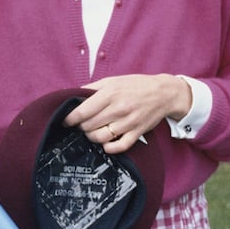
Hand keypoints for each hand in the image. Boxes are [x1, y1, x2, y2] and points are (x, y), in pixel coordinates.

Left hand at [63, 74, 191, 153]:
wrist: (163, 93)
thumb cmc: (136, 85)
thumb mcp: (112, 80)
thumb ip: (92, 88)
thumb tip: (73, 95)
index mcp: (109, 94)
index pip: (82, 111)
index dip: (70, 119)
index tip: (66, 121)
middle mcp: (118, 109)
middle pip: (89, 126)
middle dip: (81, 127)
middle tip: (81, 124)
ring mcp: (128, 123)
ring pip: (100, 138)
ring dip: (91, 137)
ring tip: (91, 132)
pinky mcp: (137, 133)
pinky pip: (119, 147)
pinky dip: (108, 148)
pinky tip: (105, 143)